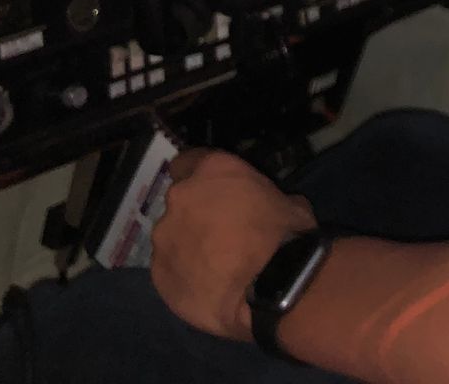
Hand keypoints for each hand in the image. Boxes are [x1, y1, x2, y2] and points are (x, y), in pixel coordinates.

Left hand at [151, 149, 316, 341]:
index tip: (211, 189)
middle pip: (180, 201)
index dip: (197, 174)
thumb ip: (266, 198)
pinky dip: (183, 273)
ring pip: (172, 236)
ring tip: (213, 265)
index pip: (187, 160)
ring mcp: (165, 237)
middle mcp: (181, 198)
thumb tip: (268, 208)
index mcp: (212, 170)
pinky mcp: (159, 273)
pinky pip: (169, 268)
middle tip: (221, 231)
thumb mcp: (290, 204)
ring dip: (188, 244)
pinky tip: (206, 285)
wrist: (271, 286)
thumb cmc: (285, 235)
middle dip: (195, 213)